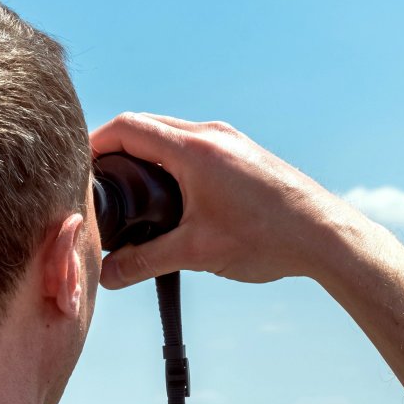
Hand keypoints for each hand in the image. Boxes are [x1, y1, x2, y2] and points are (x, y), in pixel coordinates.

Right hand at [88, 114, 386, 290]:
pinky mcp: (246, 155)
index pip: (126, 128)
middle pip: (147, 127)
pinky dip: (174, 162)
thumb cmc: (268, 239)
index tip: (75, 167)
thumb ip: (145, 262)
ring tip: (130, 192)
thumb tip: (105, 276)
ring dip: (148, 156)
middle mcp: (212, 135)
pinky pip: (197, 147)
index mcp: (194, 149)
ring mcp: (232, 141)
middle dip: (117, 150)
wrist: (327, 236)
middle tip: (96, 181)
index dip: (92, 143)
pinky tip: (172, 196)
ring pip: (174, 136)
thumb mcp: (198, 252)